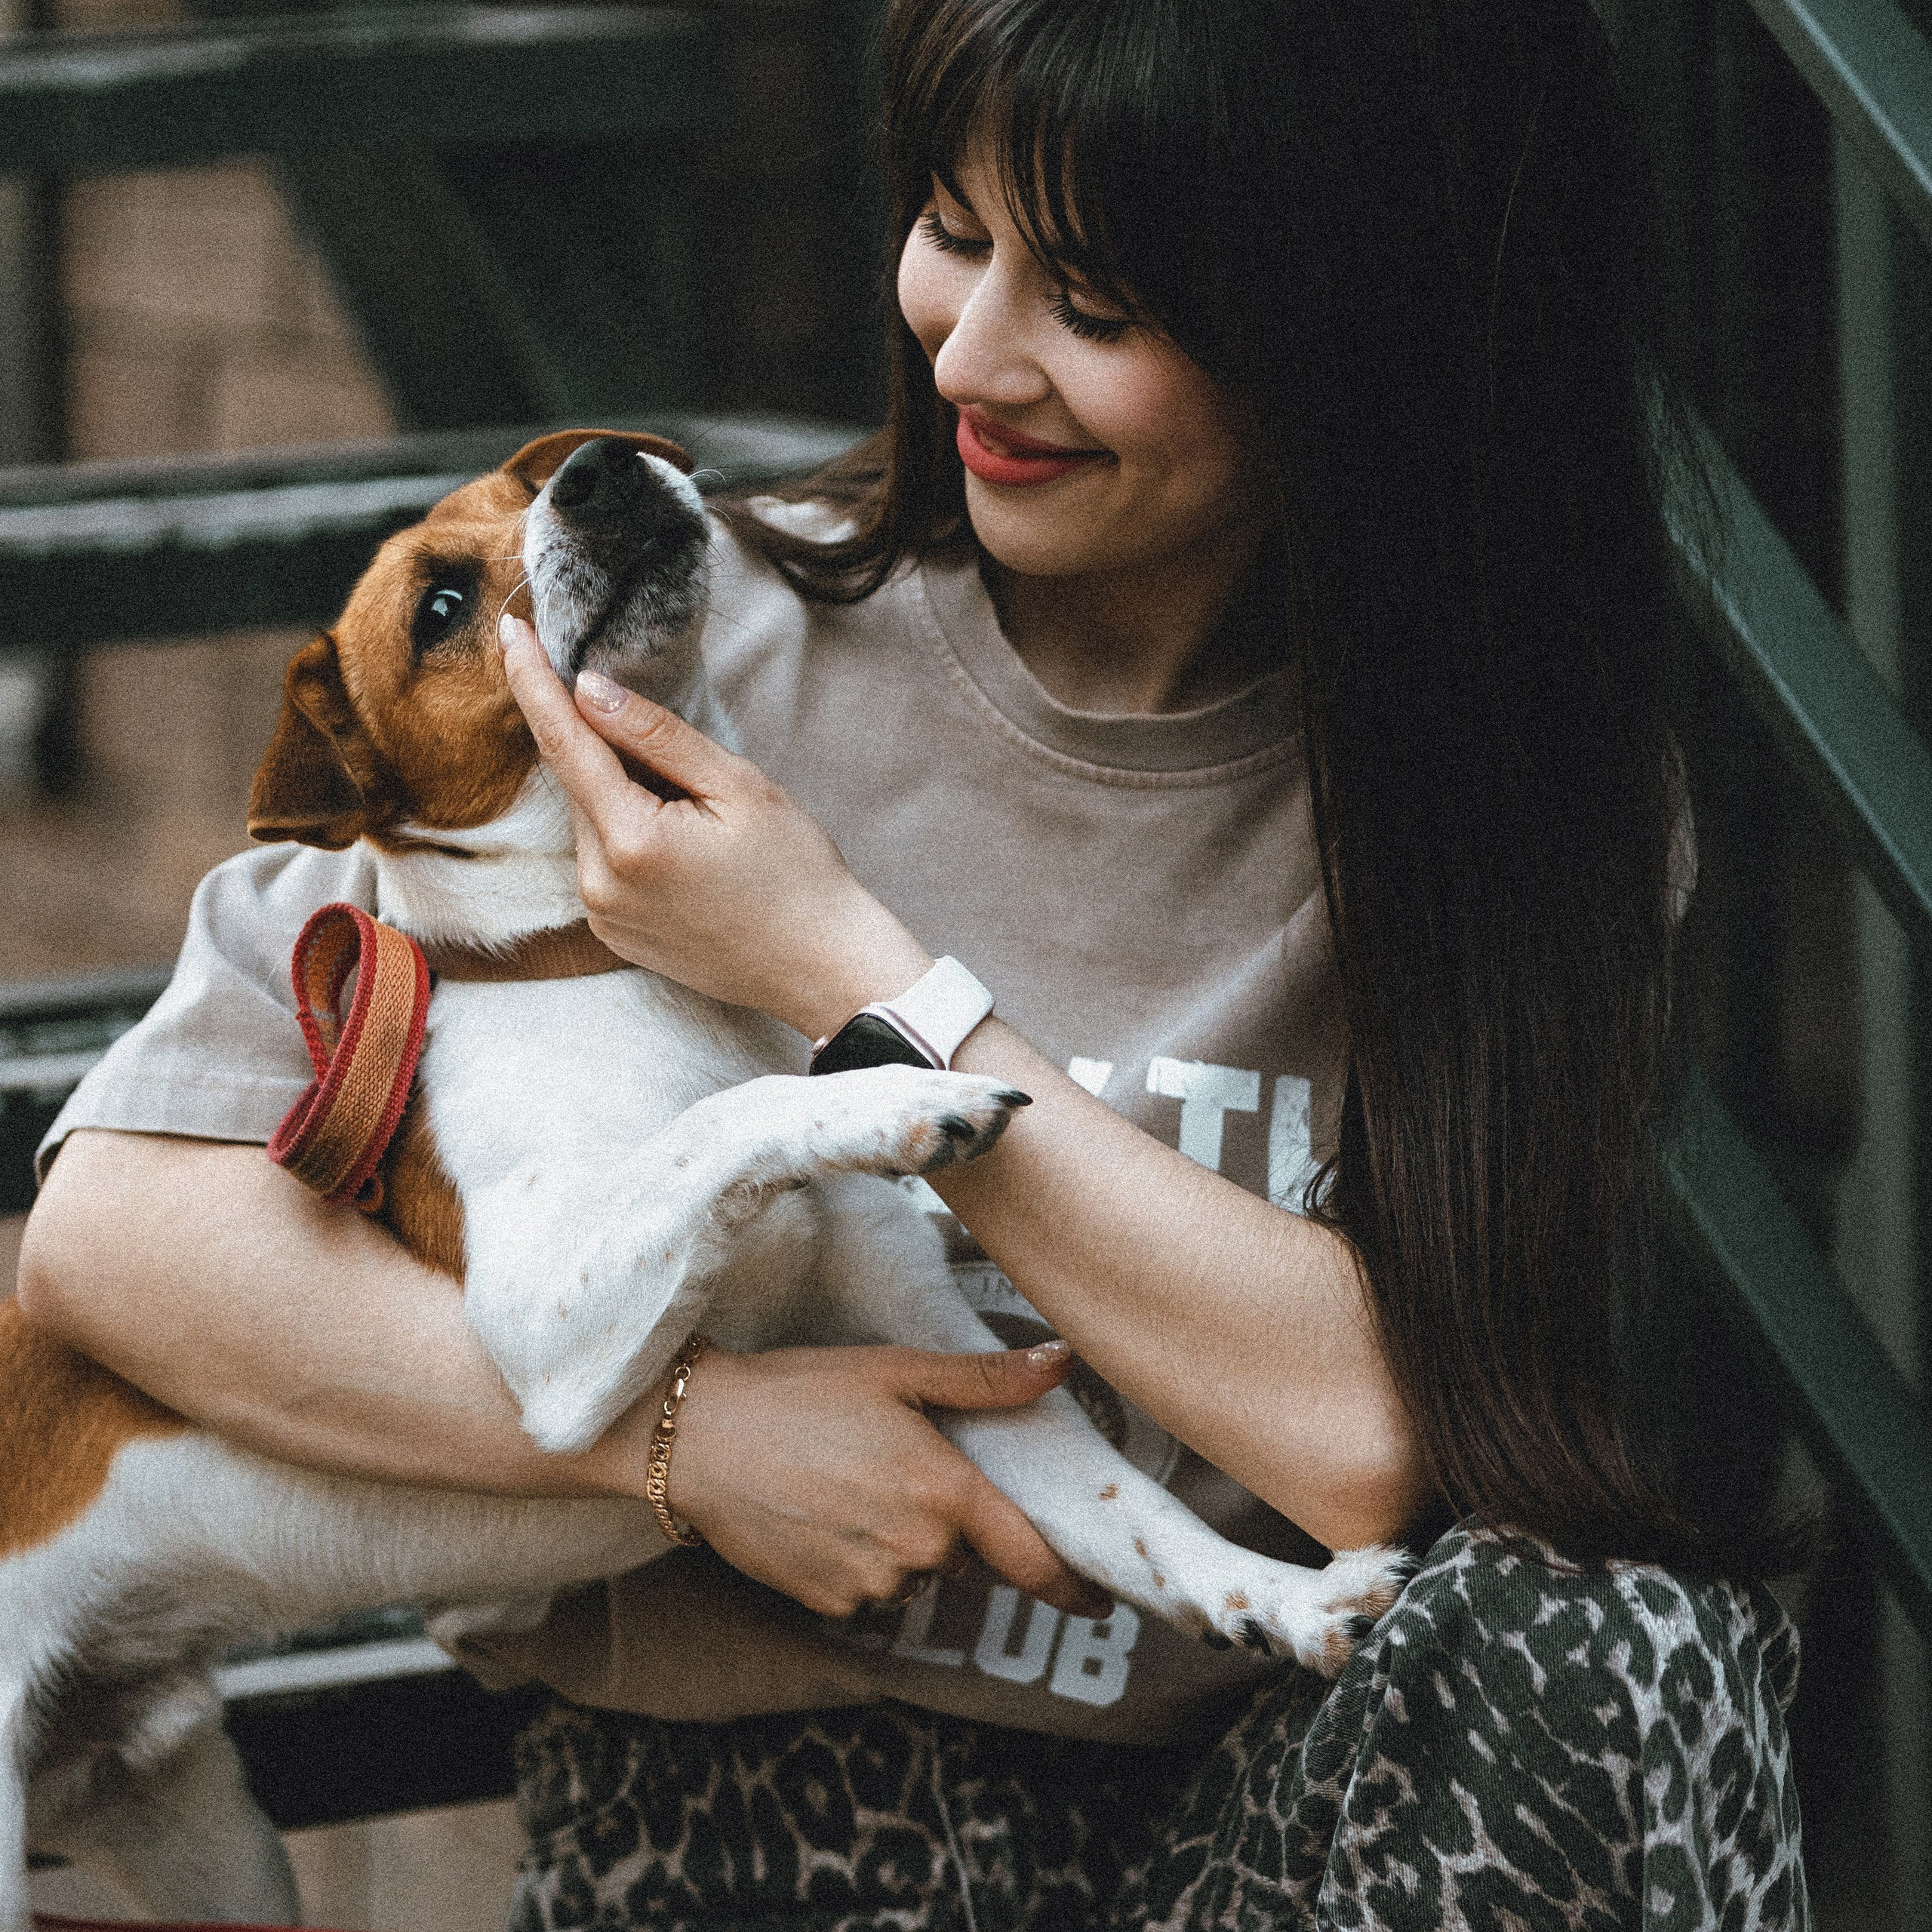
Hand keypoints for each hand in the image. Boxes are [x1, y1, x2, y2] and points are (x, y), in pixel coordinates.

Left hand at [501, 616, 932, 1036]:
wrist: (821, 968)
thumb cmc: (797, 875)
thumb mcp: (739, 786)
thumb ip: (657, 735)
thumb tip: (589, 688)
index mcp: (632, 841)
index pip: (563, 742)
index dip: (533, 681)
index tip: (511, 629)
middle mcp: (600, 886)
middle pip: (580, 784)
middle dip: (609, 749)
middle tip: (680, 756)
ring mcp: (602, 916)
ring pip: (591, 823)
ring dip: (623, 796)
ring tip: (700, 817)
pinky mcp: (613, 934)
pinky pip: (603, 863)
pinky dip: (628, 836)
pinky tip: (687, 851)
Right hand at [624, 1340, 1111, 1620]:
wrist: (698, 1439)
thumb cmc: (801, 1391)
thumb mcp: (896, 1370)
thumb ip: (985, 1379)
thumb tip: (1062, 1364)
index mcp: (944, 1493)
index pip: (1030, 1559)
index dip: (1071, 1586)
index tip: (1098, 1601)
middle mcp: (916, 1552)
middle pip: (968, 1554)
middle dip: (955, 1521)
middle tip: (905, 1466)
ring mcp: (870, 1586)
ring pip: (918, 1571)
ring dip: (908, 1539)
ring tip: (854, 1479)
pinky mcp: (828, 1604)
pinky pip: (872, 1587)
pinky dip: (864, 1556)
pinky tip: (826, 1509)